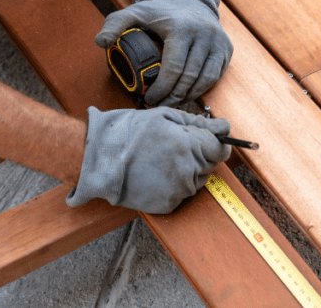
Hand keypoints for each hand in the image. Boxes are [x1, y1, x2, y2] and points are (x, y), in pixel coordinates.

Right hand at [66, 106, 231, 213]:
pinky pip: (182, 193)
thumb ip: (197, 123)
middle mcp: (187, 172)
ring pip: (197, 180)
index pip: (221, 148)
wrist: (96, 160)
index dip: (216, 141)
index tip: (207, 137)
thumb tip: (224, 127)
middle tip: (174, 145)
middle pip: (210, 164)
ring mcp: (177, 191)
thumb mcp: (162, 116)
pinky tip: (155, 173)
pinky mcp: (167, 205)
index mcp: (188, 146)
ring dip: (188, 169)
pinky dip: (174, 184)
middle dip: (199, 154)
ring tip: (161, 158)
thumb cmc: (126, 133)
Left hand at [96, 0, 232, 105]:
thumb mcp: (134, 13)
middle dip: (173, 96)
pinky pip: (216, 76)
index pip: (174, 68)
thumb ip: (115, 24)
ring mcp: (218, 42)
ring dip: (188, 96)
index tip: (150, 98)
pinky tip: (187, 94)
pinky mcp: (226, 49)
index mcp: (181, 28)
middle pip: (189, 77)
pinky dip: (202, 89)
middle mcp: (204, 34)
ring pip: (205, 80)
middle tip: (159, 105)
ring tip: (172, 102)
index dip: (162, 89)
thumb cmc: (160, 10)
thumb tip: (101, 42)